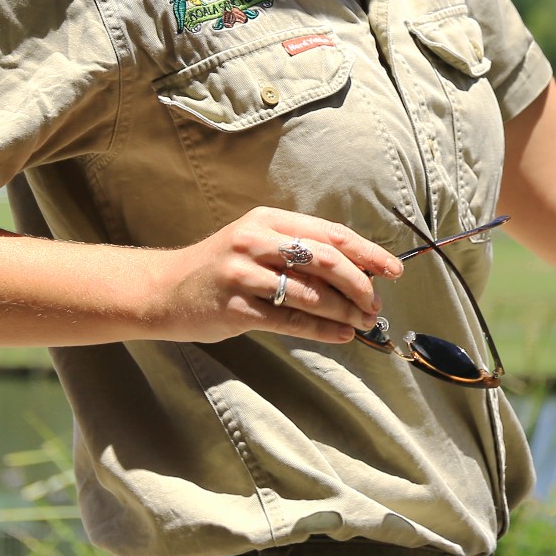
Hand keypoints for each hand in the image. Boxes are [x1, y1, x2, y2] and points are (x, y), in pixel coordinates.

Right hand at [148, 206, 405, 345]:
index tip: (394, 270)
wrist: (161, 289)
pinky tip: (341, 336)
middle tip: (377, 304)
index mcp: (269, 219)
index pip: (330, 233)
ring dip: (345, 311)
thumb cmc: (219, 267)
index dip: (368, 252)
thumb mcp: (256, 244)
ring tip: (363, 323)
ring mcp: (243, 273)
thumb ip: (298, 250)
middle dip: (361, 284)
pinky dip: (321, 330)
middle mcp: (256, 239)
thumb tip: (357, 271)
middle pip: (327, 260)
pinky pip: (289, 320)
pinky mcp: (234, 306)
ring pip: (311, 293)